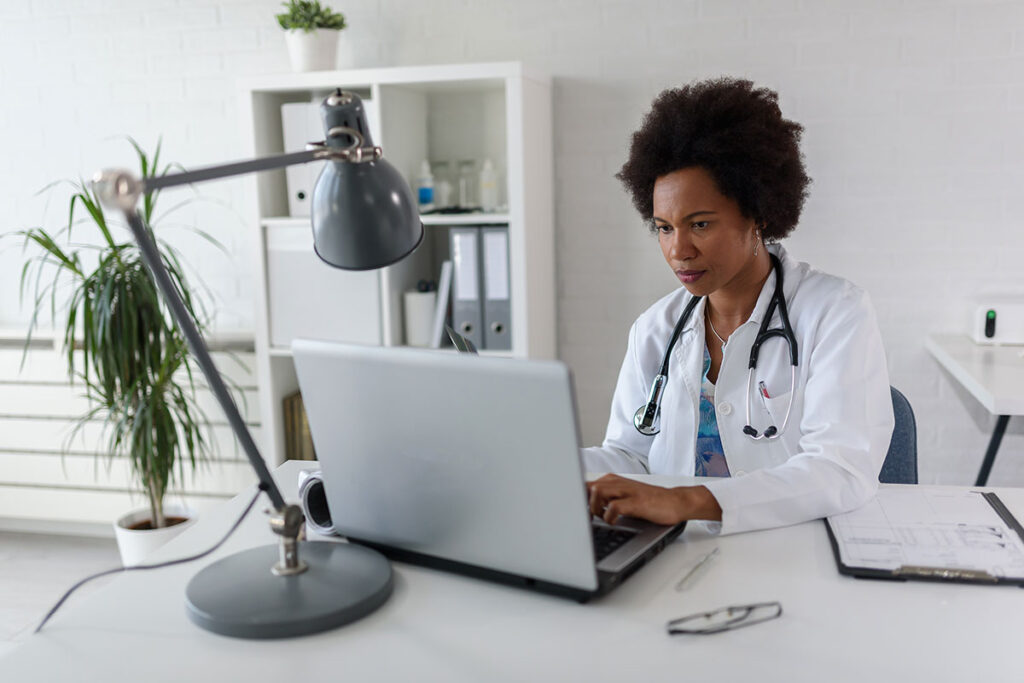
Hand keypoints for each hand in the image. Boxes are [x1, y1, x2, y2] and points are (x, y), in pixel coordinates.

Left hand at [586, 474, 721, 525]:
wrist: (675, 502)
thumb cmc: (648, 502)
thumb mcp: (623, 497)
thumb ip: (605, 499)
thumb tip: (582, 509)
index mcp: (612, 480)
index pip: (584, 485)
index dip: (575, 498)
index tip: (573, 511)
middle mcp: (617, 482)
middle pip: (587, 487)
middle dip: (581, 504)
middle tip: (585, 518)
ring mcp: (627, 491)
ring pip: (598, 492)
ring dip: (594, 508)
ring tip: (600, 518)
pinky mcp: (636, 502)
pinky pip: (614, 506)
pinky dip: (609, 516)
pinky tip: (613, 521)